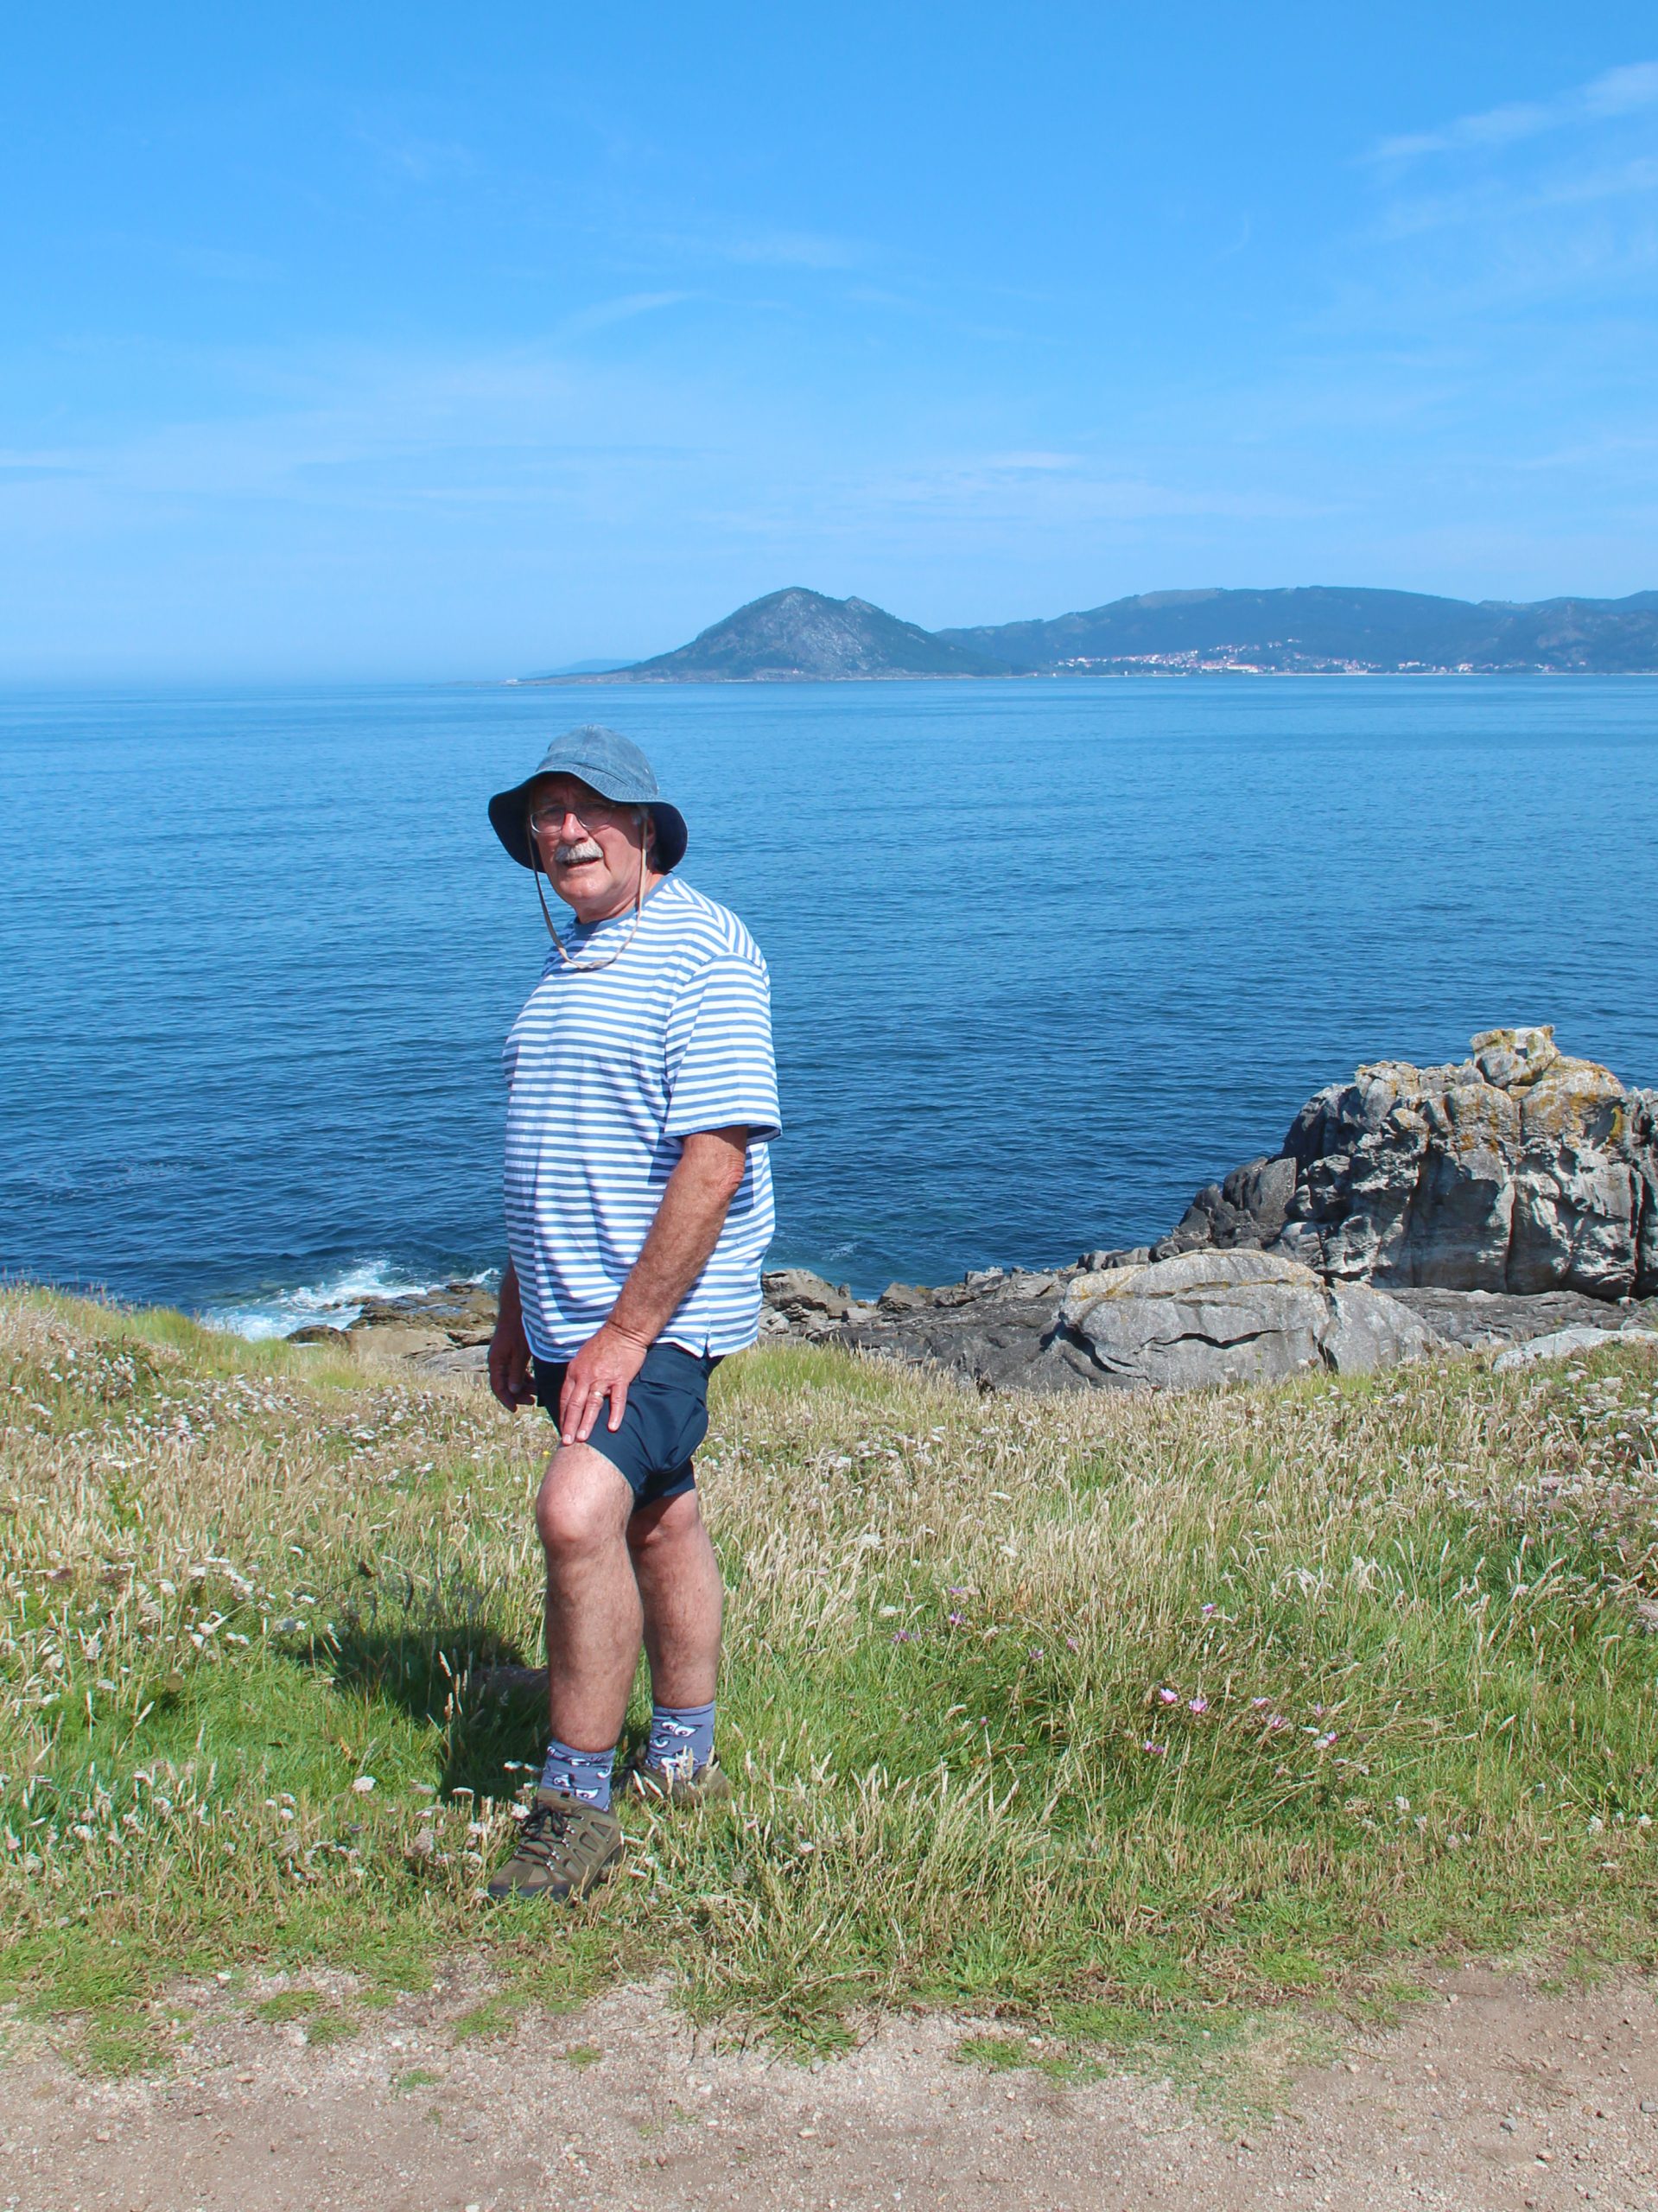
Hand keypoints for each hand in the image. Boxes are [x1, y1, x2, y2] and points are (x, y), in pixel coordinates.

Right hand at [488, 1308, 535, 1410]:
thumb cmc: (518, 1330)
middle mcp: (497, 1361)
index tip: (515, 1410)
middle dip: (518, 1395)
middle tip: (532, 1402)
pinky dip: (525, 1377)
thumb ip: (516, 1372)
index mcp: (496, 1362)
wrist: (517, 1309)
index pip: (498, 1387)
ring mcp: (504, 1357)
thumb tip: (512, 1391)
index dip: (506, 1400)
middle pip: (505, 1385)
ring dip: (523, 1386)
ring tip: (537, 1393)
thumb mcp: (519, 1353)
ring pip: (511, 1378)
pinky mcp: (511, 1353)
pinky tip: (536, 1382)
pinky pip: (516, 1370)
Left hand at [557, 1322, 649, 1445]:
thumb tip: (573, 1393)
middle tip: (567, 1442)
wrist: (623, 1331)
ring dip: (587, 1423)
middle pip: (575, 1404)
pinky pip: (617, 1399)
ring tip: (583, 1439)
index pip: (566, 1398)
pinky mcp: (620, 1379)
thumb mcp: (581, 1357)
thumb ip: (577, 1376)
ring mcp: (603, 1378)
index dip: (564, 1416)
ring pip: (592, 1404)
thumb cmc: (603, 1344)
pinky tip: (612, 1427)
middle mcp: (586, 1376)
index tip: (563, 1430)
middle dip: (570, 1425)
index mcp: (575, 1372)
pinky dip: (615, 1414)